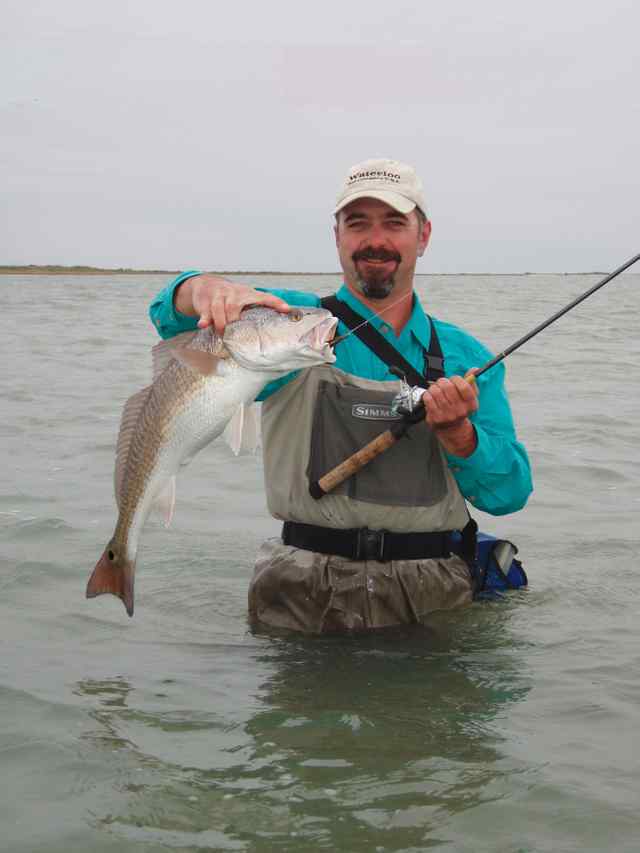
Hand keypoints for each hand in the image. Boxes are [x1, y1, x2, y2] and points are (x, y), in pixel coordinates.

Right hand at [175, 273, 290, 333]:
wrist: (205, 284)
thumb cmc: (230, 297)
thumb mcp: (244, 299)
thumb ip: (256, 310)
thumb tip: (275, 322)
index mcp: (246, 293)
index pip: (263, 296)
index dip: (275, 302)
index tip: (287, 309)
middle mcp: (232, 292)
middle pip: (233, 307)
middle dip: (233, 321)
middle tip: (235, 336)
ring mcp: (217, 295)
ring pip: (218, 309)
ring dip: (220, 323)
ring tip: (222, 334)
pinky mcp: (204, 301)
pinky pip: (204, 311)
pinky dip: (204, 319)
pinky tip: (203, 325)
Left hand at [422, 370, 478, 456]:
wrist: (451, 428)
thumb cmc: (459, 408)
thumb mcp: (469, 397)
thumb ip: (471, 382)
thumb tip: (474, 369)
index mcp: (471, 404)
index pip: (464, 386)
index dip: (457, 379)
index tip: (454, 379)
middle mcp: (460, 411)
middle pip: (448, 387)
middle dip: (443, 381)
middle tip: (442, 383)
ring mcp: (447, 415)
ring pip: (437, 391)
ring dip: (434, 387)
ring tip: (436, 390)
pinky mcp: (436, 417)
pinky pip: (428, 398)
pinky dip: (428, 394)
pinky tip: (431, 396)